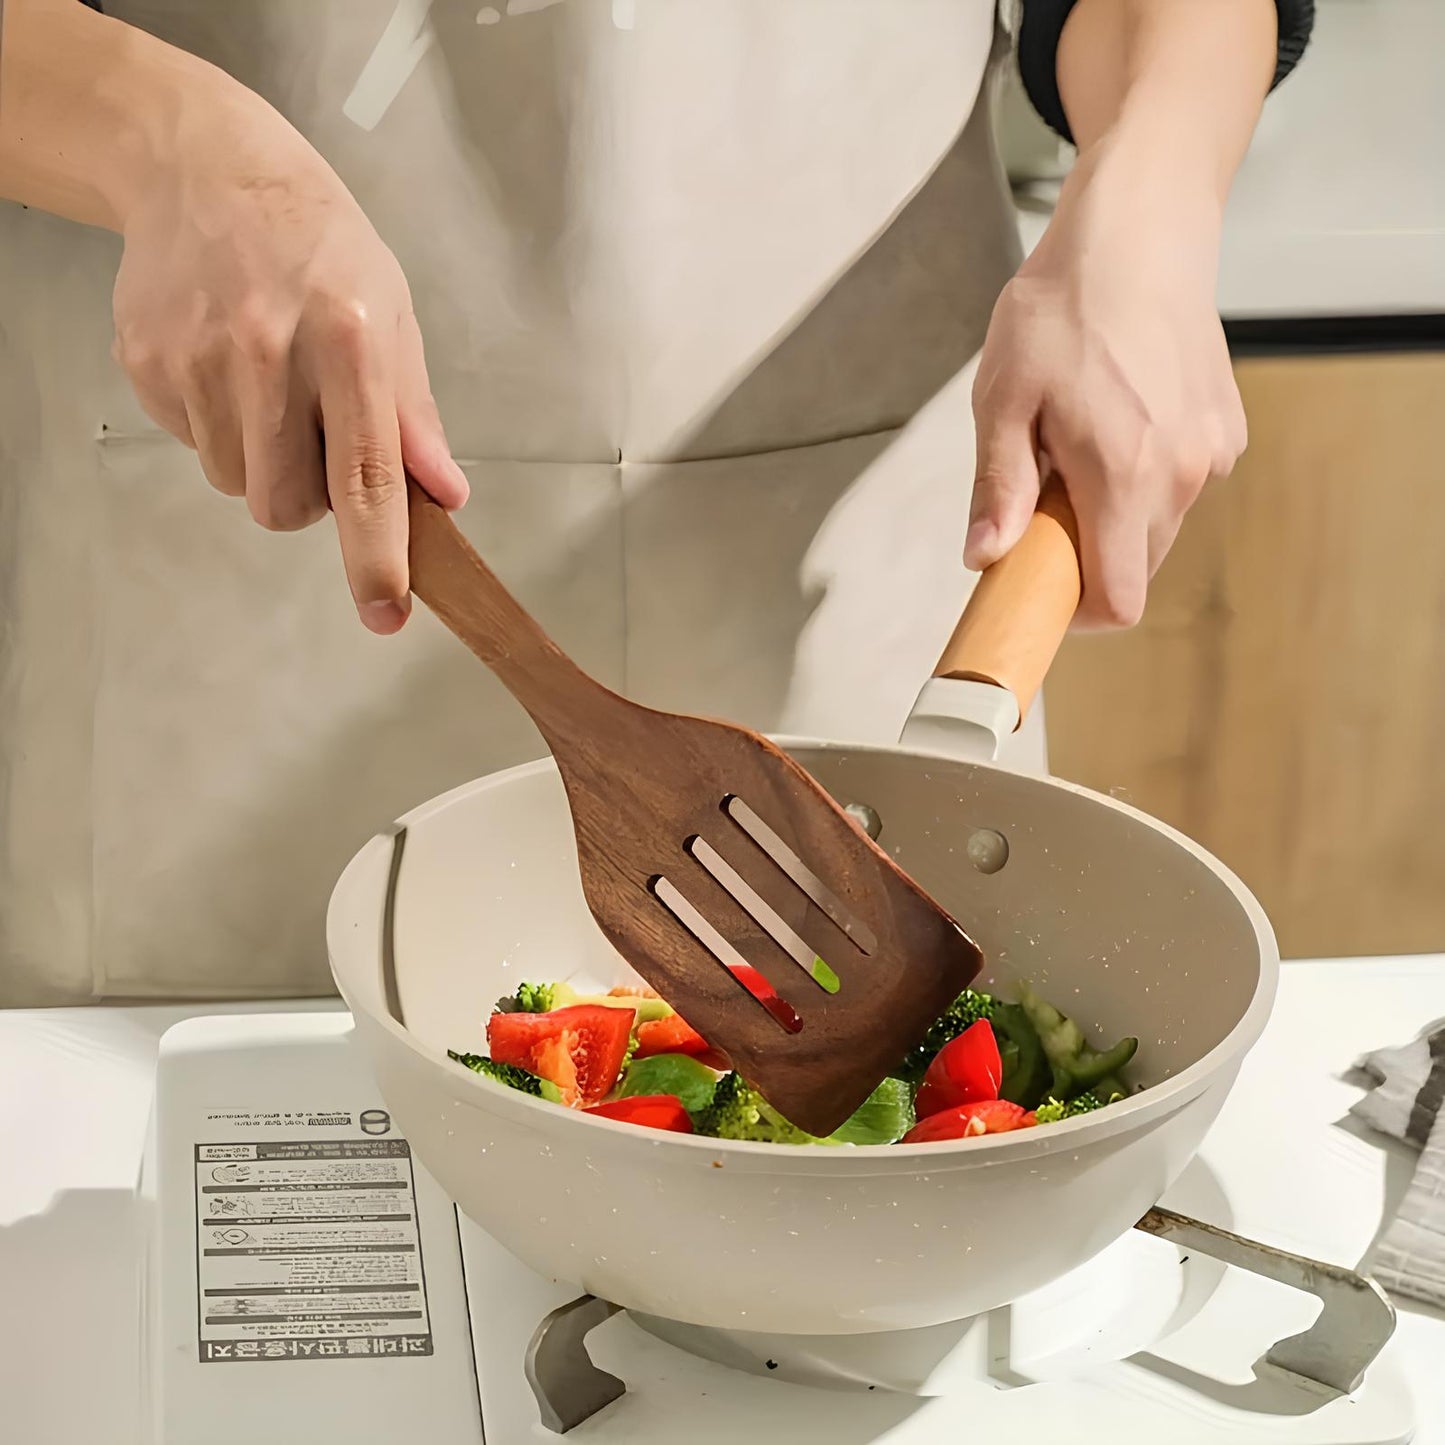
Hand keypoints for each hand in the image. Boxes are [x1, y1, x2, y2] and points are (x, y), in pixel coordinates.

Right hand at [110, 93, 466, 633]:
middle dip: (306, 500)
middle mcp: (267, 349)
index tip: (385, 612)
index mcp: (348, 338)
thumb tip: (442, 495)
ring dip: (259, 461)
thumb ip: (415, 414)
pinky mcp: (147, 363)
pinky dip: (216, 426)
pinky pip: (190, 444)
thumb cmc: (318, 245)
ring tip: (269, 385)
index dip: (376, 555)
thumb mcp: (393, 313)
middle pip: (283, 504)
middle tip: (316, 436)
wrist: (203, 168)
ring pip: (233, 483)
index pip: (365, 474)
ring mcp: (197, 358)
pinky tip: (225, 366)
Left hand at [966, 143, 1246, 628]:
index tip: (1042, 587)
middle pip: (1135, 569)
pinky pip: (1179, 484)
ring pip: (1157, 527)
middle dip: (1087, 555)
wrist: (1139, 233)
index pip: (1120, 601)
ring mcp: (1211, 453)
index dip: (1078, 613)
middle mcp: (1181, 475)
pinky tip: (1119, 418)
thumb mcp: (1003, 398)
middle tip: (1044, 500)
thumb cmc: (1062, 309)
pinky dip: (1145, 476)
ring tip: (1078, 445)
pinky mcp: (1226, 430)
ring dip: (1115, 513)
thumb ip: (997, 487)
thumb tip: (984, 557)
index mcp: (1123, 477)